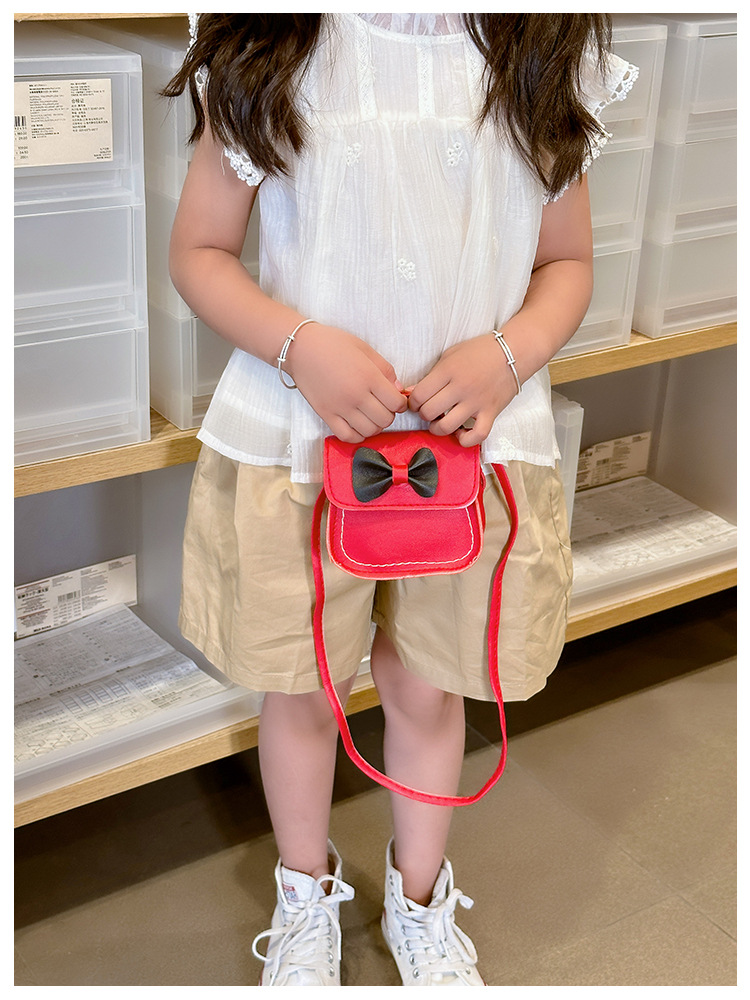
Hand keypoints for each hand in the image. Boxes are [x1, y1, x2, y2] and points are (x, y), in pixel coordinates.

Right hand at [285, 324, 406, 441]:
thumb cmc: (332, 344)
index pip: (396, 403)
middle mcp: (356, 395)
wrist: (300, 348)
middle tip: (382, 405)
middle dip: (389, 414)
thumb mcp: (364, 348)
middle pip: (386, 419)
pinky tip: (357, 424)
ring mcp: (340, 407)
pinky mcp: (326, 415)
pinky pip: (347, 436)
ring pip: (369, 431)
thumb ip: (385, 369)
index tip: (395, 399)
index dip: (400, 403)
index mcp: (369, 376)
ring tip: (370, 415)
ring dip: (374, 426)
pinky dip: (357, 435)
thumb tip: (397, 389)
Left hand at [407, 334, 517, 446]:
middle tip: (428, 411)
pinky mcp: (491, 412)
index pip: (419, 395)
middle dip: (423, 415)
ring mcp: (476, 402)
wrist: (513, 352)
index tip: (416, 403)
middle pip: (429, 412)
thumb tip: (412, 392)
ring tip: (439, 422)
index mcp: (448, 371)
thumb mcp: (450, 355)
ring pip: (446, 427)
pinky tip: (460, 433)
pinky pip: (476, 436)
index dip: (413, 402)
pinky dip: (465, 439)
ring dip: (437, 429)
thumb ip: (431, 375)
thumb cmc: (480, 351)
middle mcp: (461, 388)